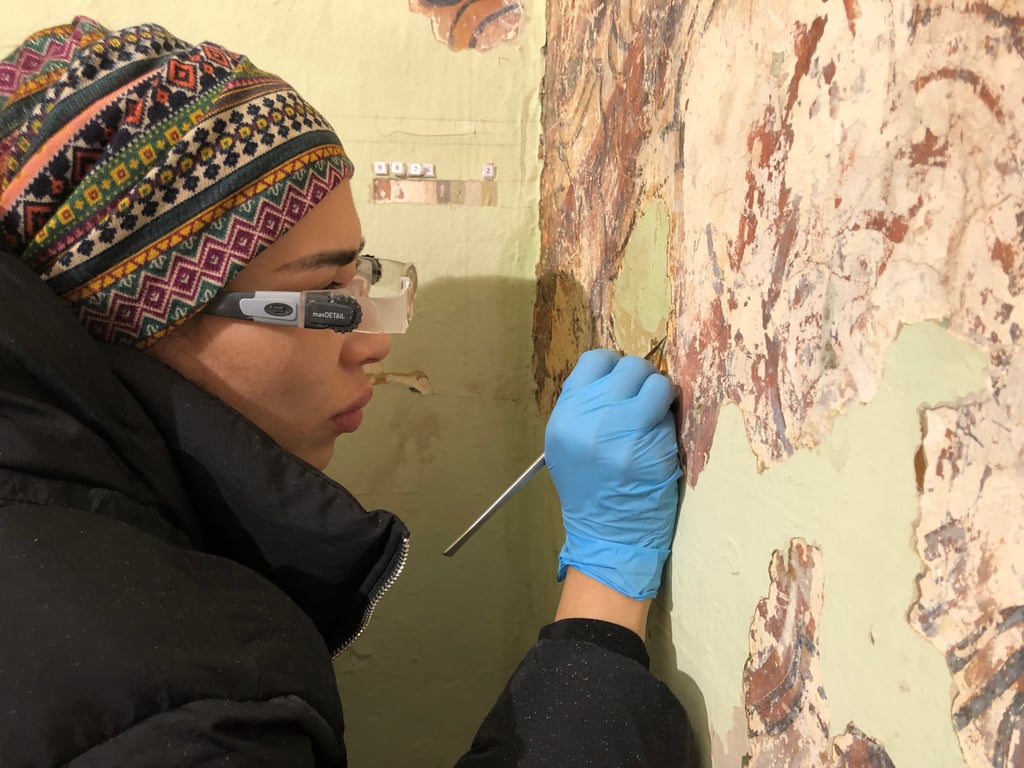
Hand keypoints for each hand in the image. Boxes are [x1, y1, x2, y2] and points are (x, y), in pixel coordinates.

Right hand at [544, 349, 681, 599]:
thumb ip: (586, 406)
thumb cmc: (588, 488)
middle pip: (629, 367)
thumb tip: (619, 375)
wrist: (605, 534)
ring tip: (655, 416)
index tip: (623, 383)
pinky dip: (669, 421)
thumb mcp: (567, 443)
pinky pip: (669, 414)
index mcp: (565, 415)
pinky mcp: (652, 447)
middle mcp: (590, 417)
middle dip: (642, 379)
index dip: (614, 366)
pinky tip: (660, 439)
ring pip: (656, 383)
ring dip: (661, 395)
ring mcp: (623, 431)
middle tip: (645, 400)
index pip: (595, 360)